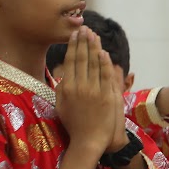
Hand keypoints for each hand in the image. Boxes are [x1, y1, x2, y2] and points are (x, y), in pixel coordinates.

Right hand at [54, 29, 127, 156]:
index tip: (74, 34)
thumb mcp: (61, 104)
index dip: (73, 46)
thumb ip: (61, 87)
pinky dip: (104, 63)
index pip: (70, 61)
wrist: (88, 140)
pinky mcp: (106, 96)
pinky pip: (105, 75)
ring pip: (93, 64)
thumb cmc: (74, 124)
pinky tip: (103, 52)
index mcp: (66, 88)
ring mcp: (93, 91)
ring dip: (94, 47)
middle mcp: (78, 87)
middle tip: (84, 28)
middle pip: (81, 59)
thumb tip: (63, 72)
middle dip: (83, 42)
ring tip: (93, 35)